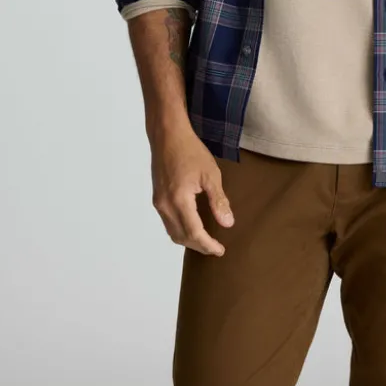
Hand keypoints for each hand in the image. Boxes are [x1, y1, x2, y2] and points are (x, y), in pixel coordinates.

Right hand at [149, 124, 234, 255]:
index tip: (220, 251)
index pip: (194, 233)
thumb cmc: (191, 151)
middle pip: (181, 237)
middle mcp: (165, 205)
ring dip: (188, 239)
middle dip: (199, 246)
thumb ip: (218, 200)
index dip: (208, 245)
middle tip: (215, 248)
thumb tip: (227, 224)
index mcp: (179, 200)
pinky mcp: (157, 197)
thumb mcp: (210, 174)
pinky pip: (168, 222)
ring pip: (172, 232)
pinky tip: (192, 225)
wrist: (167, 135)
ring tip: (205, 240)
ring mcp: (158, 202)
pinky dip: (180, 229)